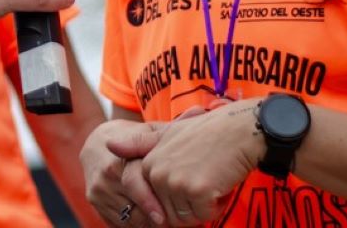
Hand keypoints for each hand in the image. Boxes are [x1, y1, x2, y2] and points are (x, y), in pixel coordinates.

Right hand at [81, 120, 165, 226]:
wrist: (95, 143)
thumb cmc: (131, 138)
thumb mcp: (149, 132)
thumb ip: (173, 128)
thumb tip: (200, 111)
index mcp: (122, 157)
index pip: (138, 186)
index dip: (154, 204)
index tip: (168, 216)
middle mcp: (107, 175)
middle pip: (135, 208)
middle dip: (156, 218)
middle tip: (172, 223)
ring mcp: (99, 190)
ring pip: (128, 219)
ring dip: (147, 224)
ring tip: (164, 222)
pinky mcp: (94, 202)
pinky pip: (118, 223)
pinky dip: (135, 225)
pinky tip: (148, 221)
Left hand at [109, 99, 262, 224]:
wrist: (238, 129)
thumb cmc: (207, 133)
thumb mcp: (168, 134)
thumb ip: (139, 144)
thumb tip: (109, 145)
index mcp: (148, 163)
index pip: (154, 204)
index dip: (176, 201)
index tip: (189, 184)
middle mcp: (157, 173)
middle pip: (170, 214)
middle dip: (192, 206)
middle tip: (204, 178)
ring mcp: (175, 182)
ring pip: (188, 218)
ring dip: (205, 206)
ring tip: (211, 179)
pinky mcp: (196, 191)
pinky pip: (205, 215)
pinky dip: (217, 205)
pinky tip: (221, 182)